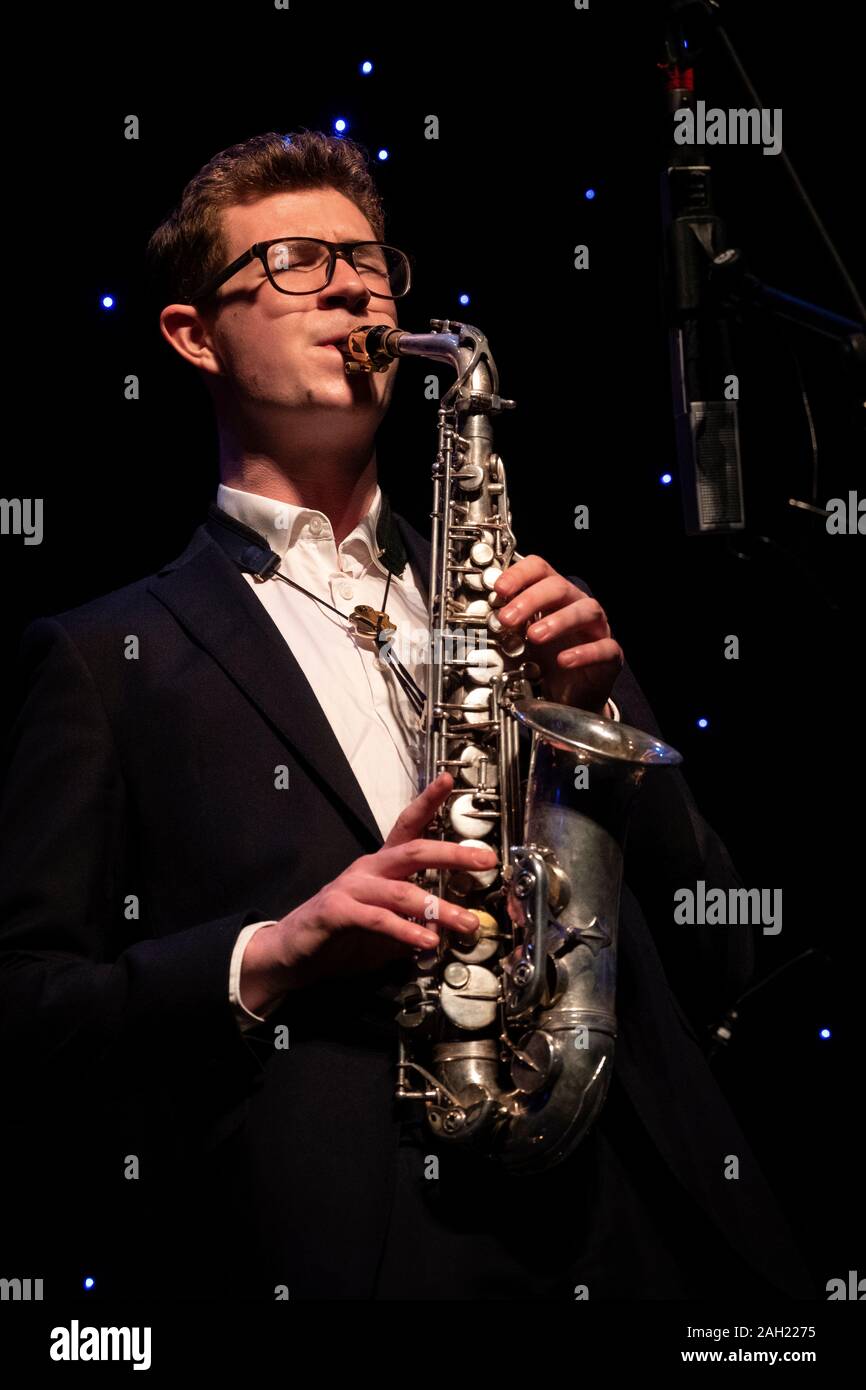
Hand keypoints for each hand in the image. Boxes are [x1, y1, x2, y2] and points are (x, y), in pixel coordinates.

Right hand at [270, 772, 494, 990]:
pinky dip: (406, 931)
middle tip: (486, 860)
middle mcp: (367, 869)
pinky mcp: (337, 912)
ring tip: (466, 923)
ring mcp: (351, 888)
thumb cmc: (341, 935)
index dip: (427, 801)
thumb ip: (414, 922)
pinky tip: (427, 941)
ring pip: (403, 891)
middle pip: (414, 851)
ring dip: (439, 908)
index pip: (406, 825)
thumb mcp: (386, 928)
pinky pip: (379, 919)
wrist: (291, 953)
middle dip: (453, 854)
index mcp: (381, 865)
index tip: (448, 780)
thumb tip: (445, 927)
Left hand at [494, 554, 622, 711]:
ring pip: (587, 611)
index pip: (540, 569)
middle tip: (507, 618)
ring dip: (558, 621)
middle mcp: (576, 605)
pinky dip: (584, 653)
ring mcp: (596, 628)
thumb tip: (485, 615)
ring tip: (534, 636)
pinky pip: (604, 648)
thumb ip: (507, 625)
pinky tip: (564, 660)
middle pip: (560, 587)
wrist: (569, 695)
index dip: (520, 574)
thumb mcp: (520, 640)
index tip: (499, 589)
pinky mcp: (610, 654)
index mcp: (553, 596)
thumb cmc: (546, 660)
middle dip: (531, 600)